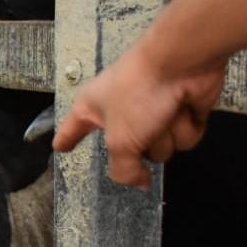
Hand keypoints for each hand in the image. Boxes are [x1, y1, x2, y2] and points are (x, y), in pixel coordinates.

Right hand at [52, 46, 225, 187]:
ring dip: (166, 136)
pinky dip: (186, 128)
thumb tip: (141, 183)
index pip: (72, 130)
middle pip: (129, 153)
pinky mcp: (182, 111)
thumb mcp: (120, 142)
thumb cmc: (138, 95)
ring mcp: (152, 111)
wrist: (181, 62)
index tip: (60, 148)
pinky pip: (184, 138)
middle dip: (140, 145)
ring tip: (166, 112)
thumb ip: (124, 171)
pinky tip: (185, 109)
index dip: (66, 140)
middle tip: (141, 127)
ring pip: (161, 149)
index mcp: (93, 109)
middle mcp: (121, 111)